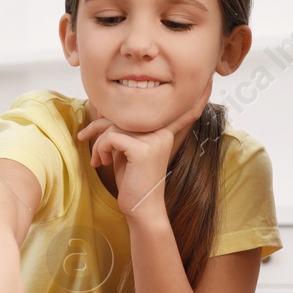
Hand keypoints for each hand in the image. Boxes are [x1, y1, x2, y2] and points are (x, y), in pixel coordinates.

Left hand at [75, 79, 208, 221]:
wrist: (140, 209)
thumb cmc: (132, 179)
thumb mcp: (127, 148)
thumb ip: (122, 128)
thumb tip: (103, 110)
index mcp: (164, 130)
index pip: (178, 110)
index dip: (195, 98)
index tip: (209, 84)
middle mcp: (163, 132)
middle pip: (124, 113)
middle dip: (98, 124)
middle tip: (83, 137)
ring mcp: (155, 140)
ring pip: (114, 125)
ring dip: (98, 142)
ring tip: (98, 158)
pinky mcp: (144, 150)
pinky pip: (111, 137)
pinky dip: (100, 149)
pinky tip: (102, 162)